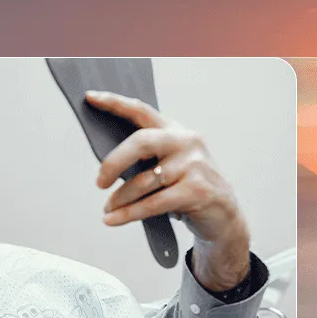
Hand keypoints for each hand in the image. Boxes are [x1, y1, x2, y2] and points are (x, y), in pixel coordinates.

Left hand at [86, 90, 251, 291]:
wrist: (225, 217)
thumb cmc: (190, 190)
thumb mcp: (172, 166)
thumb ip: (149, 158)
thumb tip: (107, 165)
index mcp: (177, 131)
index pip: (142, 111)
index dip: (115, 103)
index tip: (91, 97)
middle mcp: (187, 142)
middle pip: (141, 142)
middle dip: (114, 161)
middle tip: (99, 181)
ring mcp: (194, 166)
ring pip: (144, 181)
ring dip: (120, 198)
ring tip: (108, 209)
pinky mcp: (197, 191)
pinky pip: (153, 203)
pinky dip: (128, 214)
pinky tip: (113, 220)